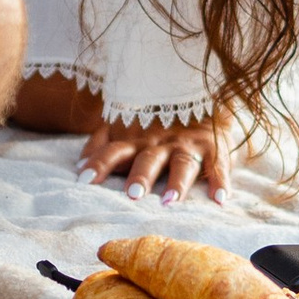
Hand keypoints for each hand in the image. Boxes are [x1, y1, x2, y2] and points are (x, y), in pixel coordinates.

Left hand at [81, 108, 230, 201]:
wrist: (200, 97)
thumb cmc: (155, 122)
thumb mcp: (125, 127)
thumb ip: (101, 143)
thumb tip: (78, 165)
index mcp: (136, 140)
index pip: (114, 151)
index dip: (100, 163)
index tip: (84, 180)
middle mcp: (161, 143)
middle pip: (149, 159)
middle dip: (141, 176)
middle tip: (132, 195)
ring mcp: (188, 146)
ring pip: (182, 163)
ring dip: (177, 182)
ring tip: (170, 201)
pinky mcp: (214, 148)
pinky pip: (219, 165)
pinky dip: (220, 181)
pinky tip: (220, 198)